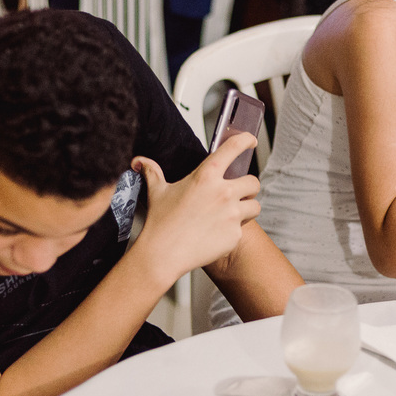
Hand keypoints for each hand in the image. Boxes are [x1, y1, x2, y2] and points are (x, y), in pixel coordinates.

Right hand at [131, 132, 261, 282]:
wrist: (163, 255)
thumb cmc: (160, 223)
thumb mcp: (157, 192)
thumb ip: (152, 172)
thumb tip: (140, 162)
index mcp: (206, 176)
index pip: (233, 147)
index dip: (246, 140)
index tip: (250, 141)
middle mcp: (223, 192)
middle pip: (253, 182)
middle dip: (248, 187)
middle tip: (236, 194)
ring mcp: (232, 215)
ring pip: (255, 206)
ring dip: (247, 209)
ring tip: (230, 214)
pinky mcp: (235, 235)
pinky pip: (244, 229)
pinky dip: (234, 231)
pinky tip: (217, 234)